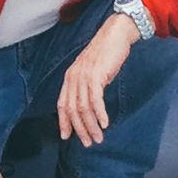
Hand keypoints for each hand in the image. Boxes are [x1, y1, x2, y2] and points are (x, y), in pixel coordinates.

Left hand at [57, 14, 135, 147]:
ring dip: (91, 126)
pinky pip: (95, 100)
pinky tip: (105, 124)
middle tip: (88, 142)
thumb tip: (87, 107)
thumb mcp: (91, 71)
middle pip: (73, 110)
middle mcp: (73, 77)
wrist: (115, 35)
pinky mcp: (96, 76)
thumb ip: (86, 86)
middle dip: (80, 129)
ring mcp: (83, 76)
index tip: (66, 137)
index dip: (63, 122)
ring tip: (98, 138)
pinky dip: (100, 114)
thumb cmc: (106, 54)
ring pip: (84, 108)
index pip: (62, 104)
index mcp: (69, 77)